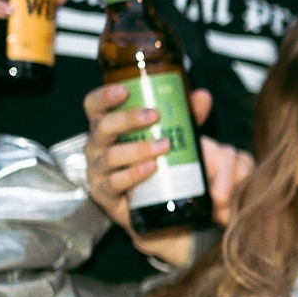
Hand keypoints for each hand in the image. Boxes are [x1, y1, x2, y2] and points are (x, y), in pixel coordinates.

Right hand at [83, 83, 244, 264]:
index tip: (124, 90)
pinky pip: (114, 183)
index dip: (104, 96)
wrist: (158, 206)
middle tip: (154, 115)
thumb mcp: (173, 135)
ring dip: (137, 148)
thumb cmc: (158, 161)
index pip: (94, 106)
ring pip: (109, 156)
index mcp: (107, 127)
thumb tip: (203, 96)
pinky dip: (133, 175)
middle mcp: (97, 147)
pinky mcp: (105, 195)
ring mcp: (98, 172)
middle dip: (127, 119)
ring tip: (163, 145)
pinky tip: (151, 169)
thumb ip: (186, 116)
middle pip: (102, 128)